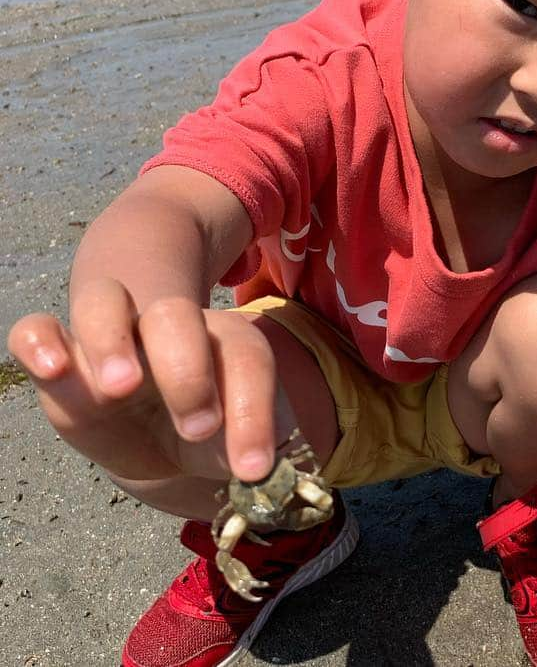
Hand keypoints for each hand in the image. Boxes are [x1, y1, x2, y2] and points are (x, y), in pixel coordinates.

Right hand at [6, 277, 276, 482]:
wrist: (167, 443)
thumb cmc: (213, 436)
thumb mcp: (237, 446)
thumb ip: (251, 451)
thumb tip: (259, 473)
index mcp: (227, 342)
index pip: (245, 356)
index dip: (253, 410)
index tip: (252, 467)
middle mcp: (172, 326)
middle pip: (175, 315)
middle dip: (186, 371)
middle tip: (196, 429)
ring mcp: (115, 336)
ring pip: (106, 302)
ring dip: (111, 341)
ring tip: (120, 388)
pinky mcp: (66, 360)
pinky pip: (38, 329)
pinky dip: (39, 341)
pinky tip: (53, 367)